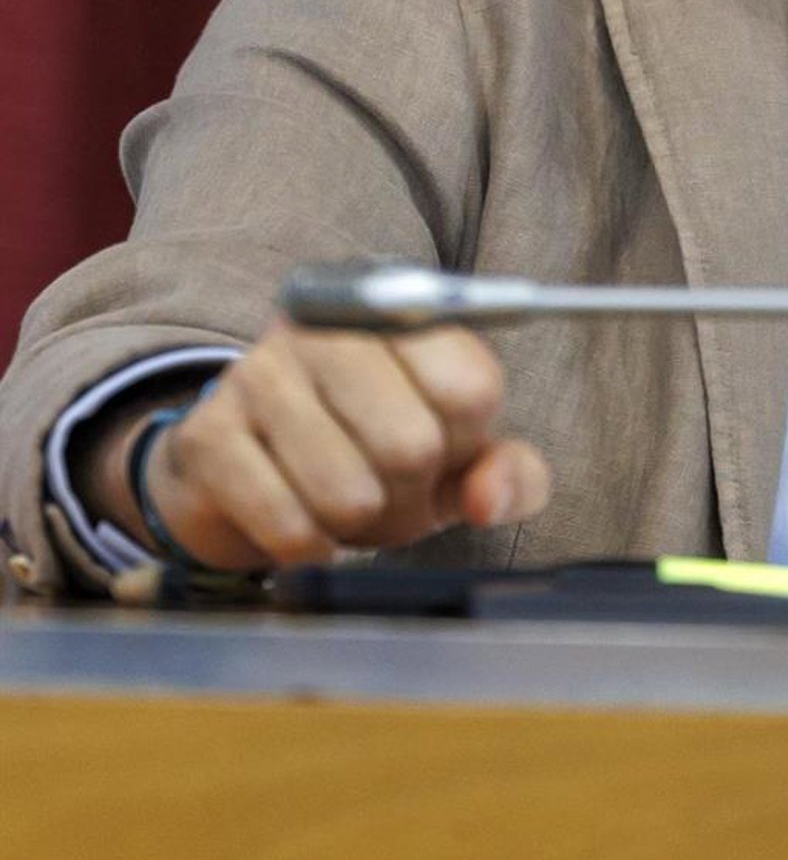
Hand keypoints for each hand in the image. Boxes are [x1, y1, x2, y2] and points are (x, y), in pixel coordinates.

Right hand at [132, 322, 551, 571]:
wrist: (252, 476)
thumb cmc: (374, 456)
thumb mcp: (457, 461)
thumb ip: (506, 474)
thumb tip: (490, 499)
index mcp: (401, 312)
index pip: (471, 389)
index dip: (462, 444)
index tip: (439, 445)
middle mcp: (328, 326)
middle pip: (412, 445)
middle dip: (407, 493)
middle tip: (384, 484)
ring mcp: (261, 373)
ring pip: (347, 491)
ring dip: (354, 524)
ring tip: (340, 500)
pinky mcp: (208, 435)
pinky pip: (287, 525)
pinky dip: (307, 548)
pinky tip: (300, 522)